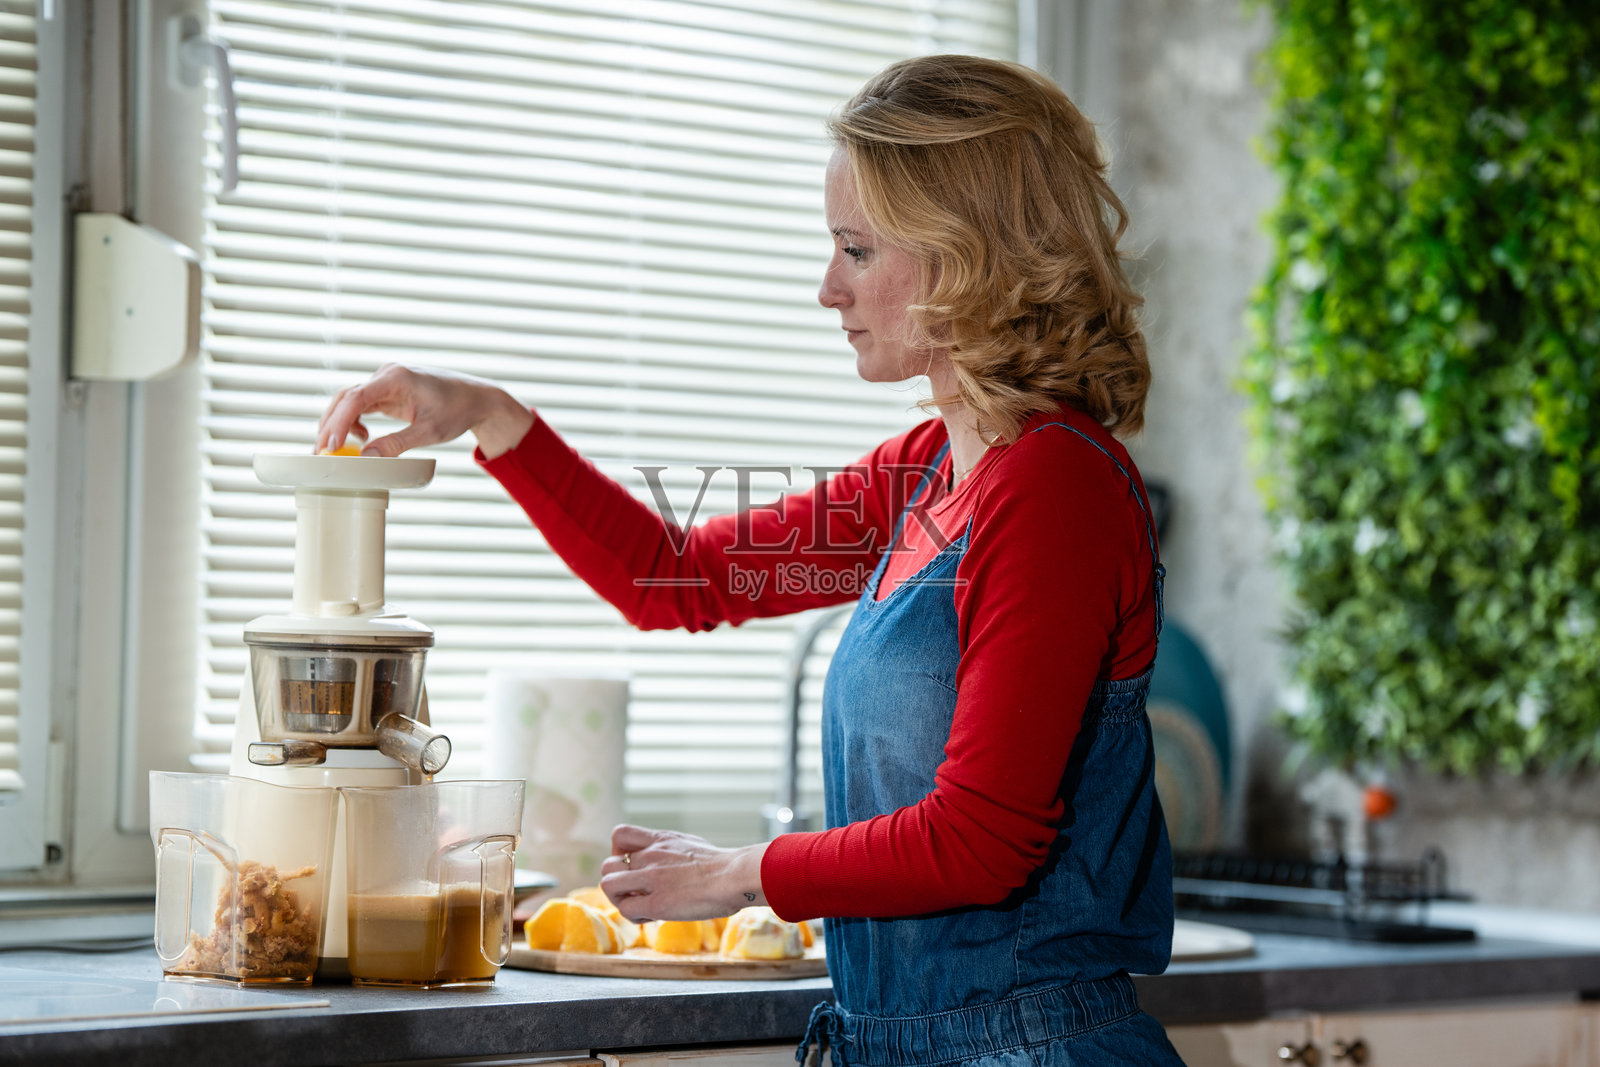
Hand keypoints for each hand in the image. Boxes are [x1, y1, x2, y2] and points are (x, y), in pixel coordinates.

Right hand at [315, 363, 534, 459]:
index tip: (330, 445)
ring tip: (332, 450)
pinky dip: (353, 421)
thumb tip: (367, 458)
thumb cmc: (458, 411)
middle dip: (330, 425)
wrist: (477, 399)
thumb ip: (397, 444)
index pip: (356, 397)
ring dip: (338, 423)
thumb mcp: (429, 431)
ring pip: (350, 400)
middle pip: (346, 397)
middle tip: (321, 452)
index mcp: (397, 378)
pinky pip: (361, 404)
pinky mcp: (388, 391)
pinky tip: (361, 438)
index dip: (339, 422)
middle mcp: (387, 375)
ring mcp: (386, 381)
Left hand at [599, 824, 768, 921]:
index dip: (618, 853)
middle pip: (607, 865)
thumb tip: (667, 862)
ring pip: (608, 885)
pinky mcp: (657, 902)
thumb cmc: (722, 865)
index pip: (619, 835)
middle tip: (636, 893)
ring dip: (620, 899)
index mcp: (660, 840)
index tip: (633, 867)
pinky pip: (626, 910)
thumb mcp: (689, 845)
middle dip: (617, 882)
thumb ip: (669, 850)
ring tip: (641, 906)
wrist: (736, 876)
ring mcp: (652, 879)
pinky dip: (635, 917)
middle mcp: (651, 856)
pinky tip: (654, 917)